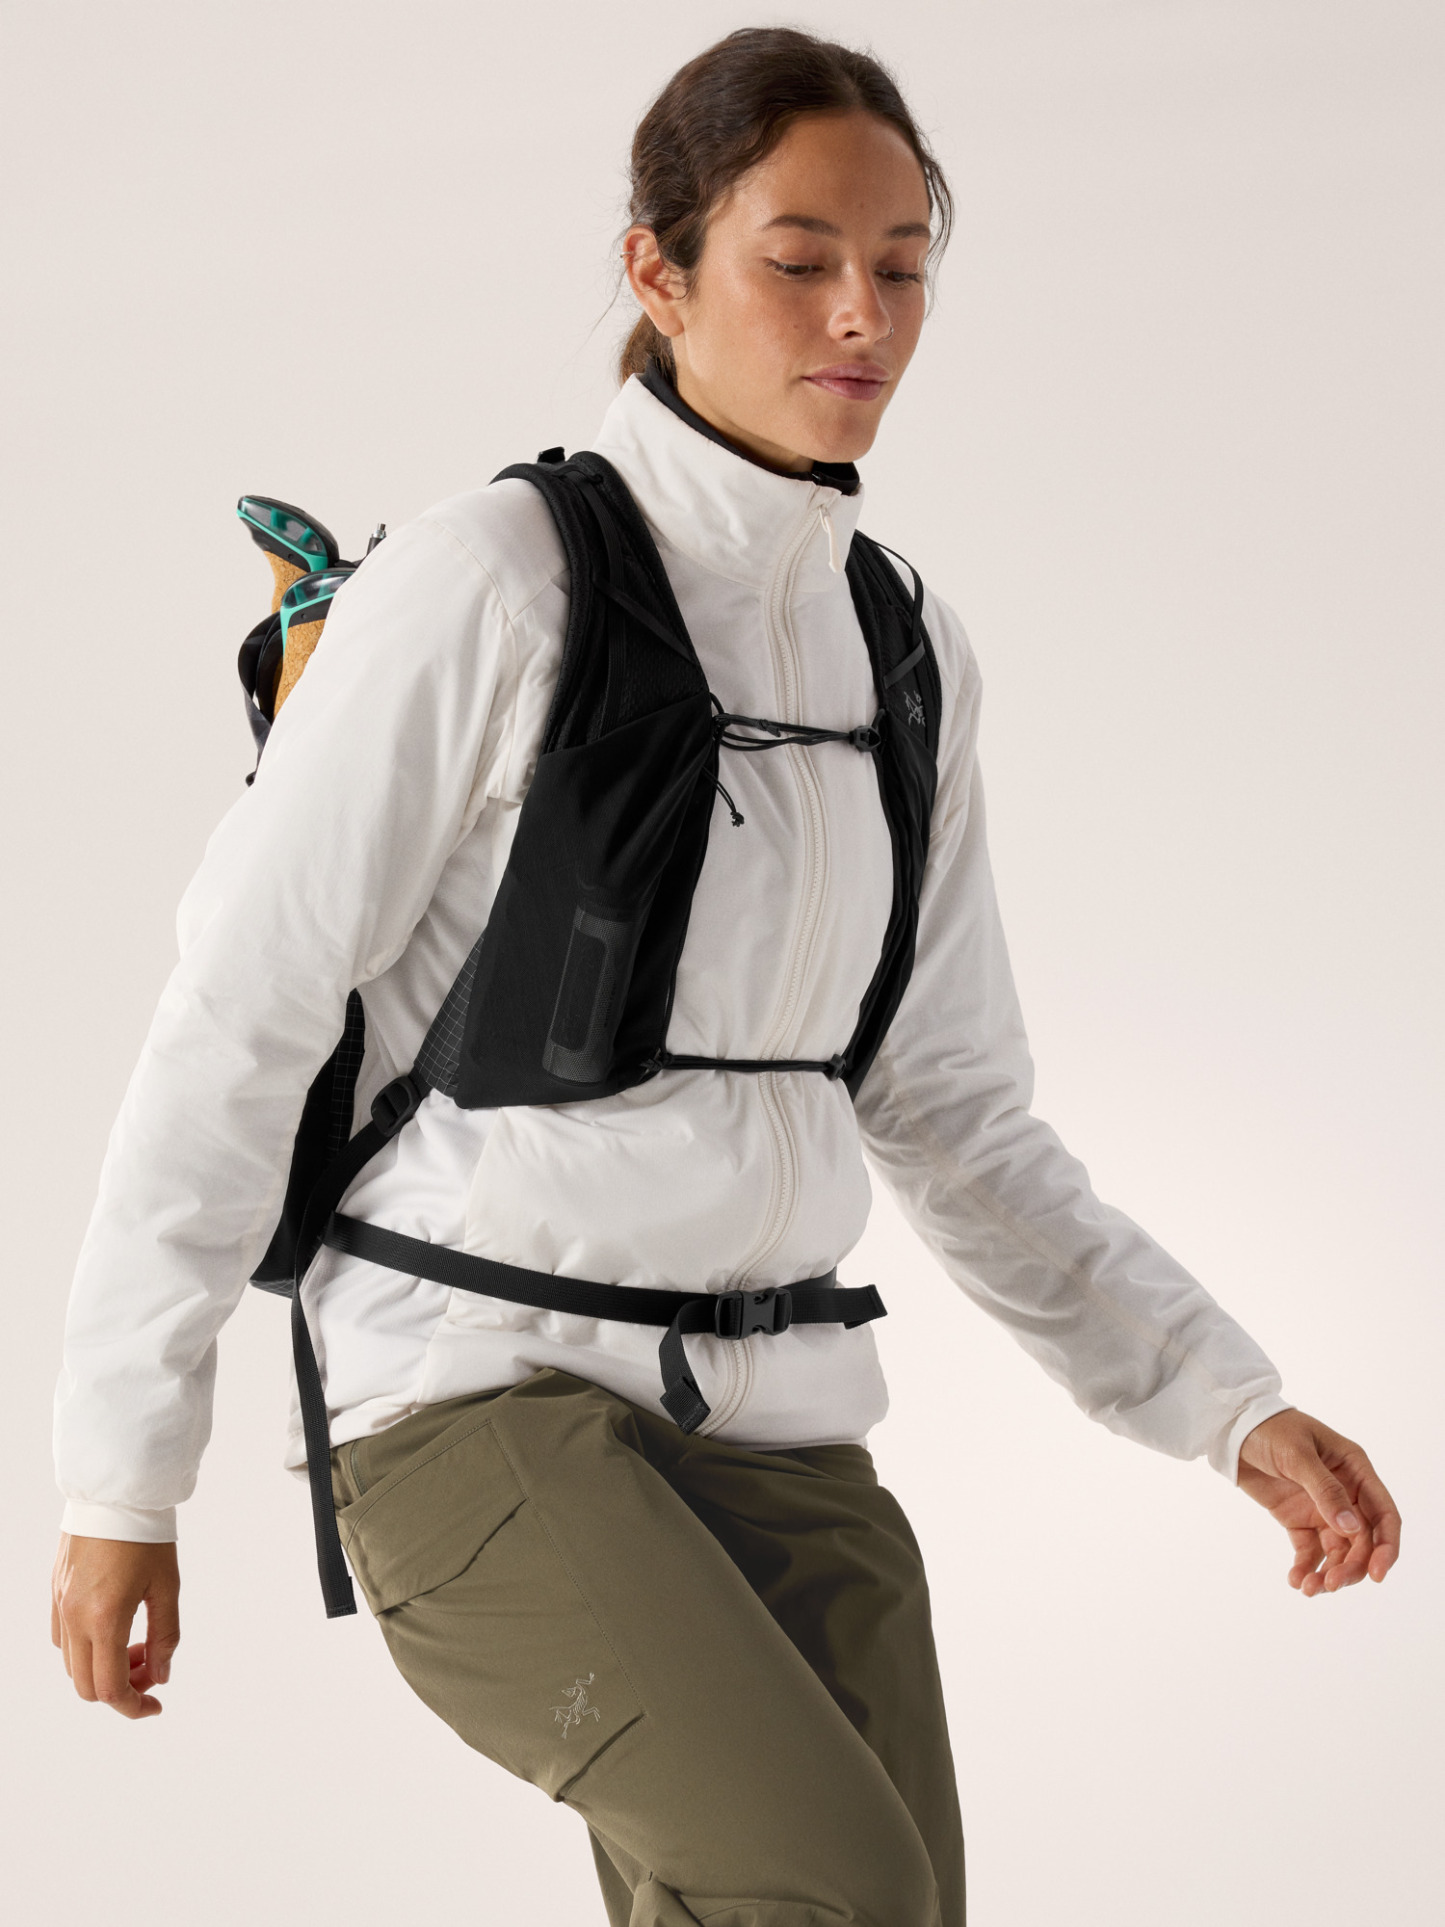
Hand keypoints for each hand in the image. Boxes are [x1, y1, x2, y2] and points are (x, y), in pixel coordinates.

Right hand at [51, 1535, 179, 1718]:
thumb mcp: (167, 1587)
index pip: (109, 1689)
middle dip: (121, 1687)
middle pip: (86, 1686)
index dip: (134, 1707)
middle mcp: (73, 1617)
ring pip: (72, 1664)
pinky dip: (87, 1648)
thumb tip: (161, 1676)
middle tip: (151, 1665)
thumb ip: (165, 1636)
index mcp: (103, 1619)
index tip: (156, 1705)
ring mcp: (59, 1604)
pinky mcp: (55, 1591)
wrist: (117, 1491)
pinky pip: (62, 1639)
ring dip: (103, 1667)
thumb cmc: (146, 1535)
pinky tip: (113, 1626)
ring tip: (137, 1641)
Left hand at [1237, 1409, 1399, 1595]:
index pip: (1383, 1515)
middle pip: (1362, 1541)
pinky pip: (1309, 1551)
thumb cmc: (1271, 1429)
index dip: (1386, 1547)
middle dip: (1351, 1567)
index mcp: (1355, 1470)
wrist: (1233, 1428)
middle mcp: (1345, 1493)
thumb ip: (1325, 1490)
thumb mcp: (1298, 1455)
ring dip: (1329, 1573)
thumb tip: (1352, 1528)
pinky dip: (1306, 1568)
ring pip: (1337, 1552)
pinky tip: (1296, 1581)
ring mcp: (1321, 1508)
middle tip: (1331, 1584)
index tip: (1376, 1574)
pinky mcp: (1297, 1519)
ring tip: (1308, 1588)